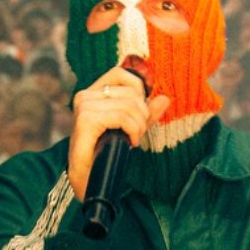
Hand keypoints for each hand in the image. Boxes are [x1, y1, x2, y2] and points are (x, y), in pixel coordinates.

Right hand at [67, 66, 170, 195]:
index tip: (141, 110)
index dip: (138, 88)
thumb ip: (145, 113)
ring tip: (134, 138)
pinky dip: (132, 130)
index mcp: (93, 93)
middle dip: (142, 113)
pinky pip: (121, 117)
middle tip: (139, 131)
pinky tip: (130, 142)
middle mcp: (86, 96)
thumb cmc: (105, 151)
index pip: (120, 73)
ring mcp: (84, 107)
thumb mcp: (130, 127)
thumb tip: (165, 98)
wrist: (87, 176)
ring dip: (139, 125)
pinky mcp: (86, 120)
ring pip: (128, 105)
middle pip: (129, 92)